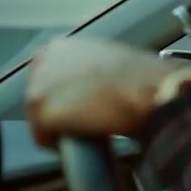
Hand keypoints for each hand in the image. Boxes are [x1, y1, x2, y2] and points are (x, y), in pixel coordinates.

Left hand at [25, 38, 187, 148]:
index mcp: (63, 46)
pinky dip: (59, 145)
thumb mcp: (114, 59)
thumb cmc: (146, 77)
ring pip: (39, 117)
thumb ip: (93, 67)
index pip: (48, 73)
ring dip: (58, 127)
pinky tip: (79, 144)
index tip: (78, 104)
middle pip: (41, 94)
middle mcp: (45, 62)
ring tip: (84, 133)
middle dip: (58, 108)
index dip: (63, 92)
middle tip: (82, 121)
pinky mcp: (43, 113)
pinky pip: (43, 137)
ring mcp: (40, 87)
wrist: (151, 91)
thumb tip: (93, 86)